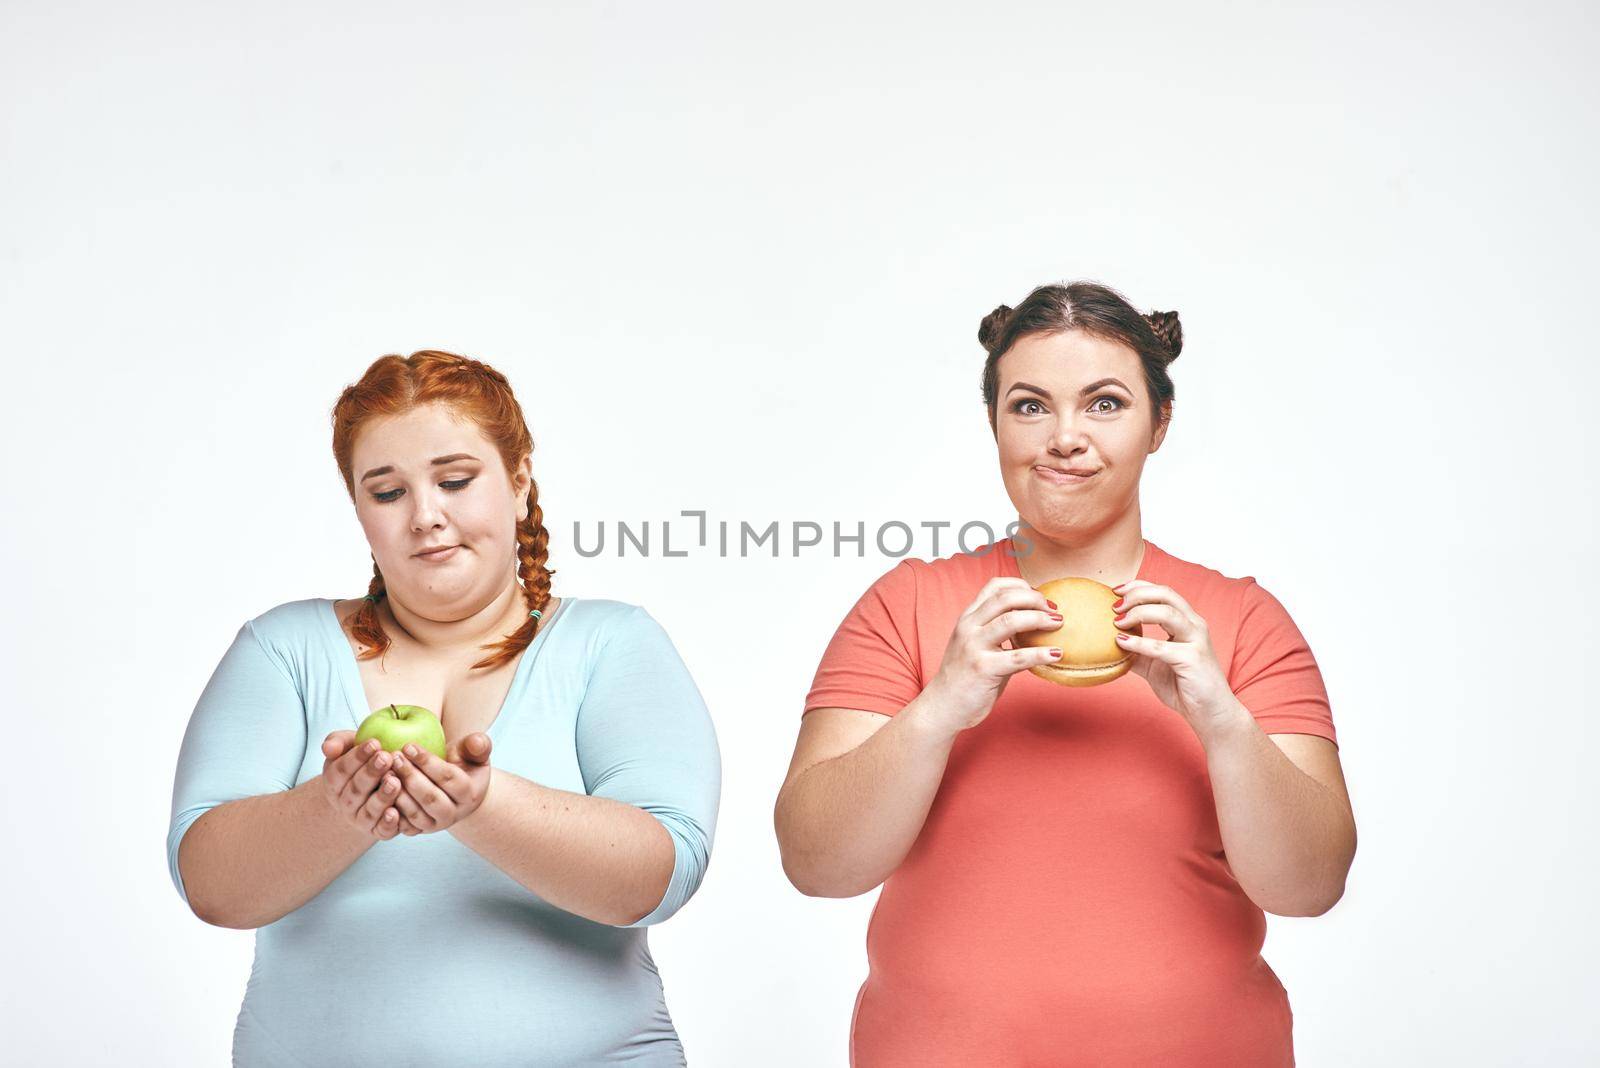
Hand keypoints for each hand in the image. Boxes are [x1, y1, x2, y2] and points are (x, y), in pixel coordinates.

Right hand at [319, 731, 406, 839]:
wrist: (370, 790)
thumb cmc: (361, 761)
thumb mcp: (348, 746)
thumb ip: (337, 742)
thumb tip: (328, 748)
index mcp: (334, 781)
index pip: (341, 770)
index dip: (357, 757)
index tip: (374, 743)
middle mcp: (345, 802)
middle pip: (355, 790)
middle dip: (371, 773)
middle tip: (386, 758)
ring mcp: (360, 818)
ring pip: (369, 810)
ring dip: (382, 796)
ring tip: (394, 781)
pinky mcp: (377, 830)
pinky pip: (381, 830)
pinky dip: (387, 823)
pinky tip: (396, 812)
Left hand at [389, 733, 493, 834]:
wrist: (455, 794)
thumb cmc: (462, 766)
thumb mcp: (473, 754)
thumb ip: (478, 745)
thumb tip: (476, 741)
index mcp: (470, 793)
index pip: (449, 778)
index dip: (428, 762)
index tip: (408, 746)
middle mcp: (454, 814)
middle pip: (431, 798)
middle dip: (410, 777)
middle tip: (393, 757)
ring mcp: (435, 825)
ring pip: (415, 814)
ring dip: (398, 794)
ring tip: (385, 773)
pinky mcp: (418, 831)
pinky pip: (402, 825)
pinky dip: (390, 812)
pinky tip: (380, 791)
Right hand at [924, 577, 1064, 733]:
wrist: (943, 706)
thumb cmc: (965, 677)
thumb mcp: (975, 645)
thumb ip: (996, 631)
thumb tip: (1033, 622)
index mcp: (968, 618)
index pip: (994, 586)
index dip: (1021, 586)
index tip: (1040, 596)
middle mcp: (968, 627)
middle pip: (1005, 598)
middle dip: (1035, 599)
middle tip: (1054, 611)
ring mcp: (974, 647)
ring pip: (1011, 621)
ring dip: (1040, 619)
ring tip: (1058, 624)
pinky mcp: (983, 669)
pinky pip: (1017, 657)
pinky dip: (1040, 653)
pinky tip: (1056, 654)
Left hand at [1110, 581, 1242, 737]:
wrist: (1211, 713)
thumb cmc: (1185, 687)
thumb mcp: (1154, 666)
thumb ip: (1137, 652)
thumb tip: (1110, 644)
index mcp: (1187, 622)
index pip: (1163, 592)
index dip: (1138, 587)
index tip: (1115, 591)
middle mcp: (1194, 625)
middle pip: (1166, 594)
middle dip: (1137, 594)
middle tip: (1114, 605)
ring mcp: (1196, 640)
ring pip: (1167, 613)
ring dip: (1138, 612)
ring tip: (1117, 621)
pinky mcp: (1193, 659)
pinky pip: (1161, 647)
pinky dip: (1139, 643)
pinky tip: (1122, 643)